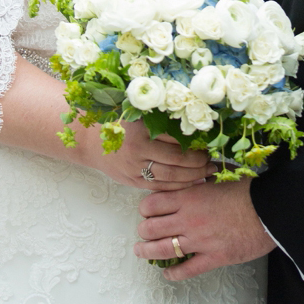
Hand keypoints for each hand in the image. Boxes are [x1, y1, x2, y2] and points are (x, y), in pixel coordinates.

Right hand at [81, 118, 209, 191]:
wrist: (90, 141)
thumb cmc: (121, 123)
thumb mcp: (141, 115)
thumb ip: (164, 120)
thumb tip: (198, 126)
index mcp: (142, 131)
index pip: (177, 140)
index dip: (197, 143)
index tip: (212, 142)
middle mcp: (138, 152)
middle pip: (176, 160)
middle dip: (198, 162)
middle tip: (213, 160)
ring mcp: (134, 169)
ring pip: (170, 177)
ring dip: (192, 176)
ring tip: (208, 172)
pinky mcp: (132, 182)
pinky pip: (159, 187)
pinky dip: (178, 187)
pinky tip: (192, 183)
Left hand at [135, 179, 274, 280]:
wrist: (274, 211)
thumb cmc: (252, 192)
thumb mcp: (224, 179)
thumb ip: (204, 182)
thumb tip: (196, 178)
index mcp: (191, 197)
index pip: (152, 204)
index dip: (146, 208)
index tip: (149, 210)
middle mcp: (189, 220)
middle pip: (150, 228)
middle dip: (144, 230)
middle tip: (145, 231)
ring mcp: (199, 241)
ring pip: (161, 250)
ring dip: (147, 252)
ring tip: (142, 252)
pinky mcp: (212, 258)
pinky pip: (185, 270)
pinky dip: (173, 274)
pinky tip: (167, 274)